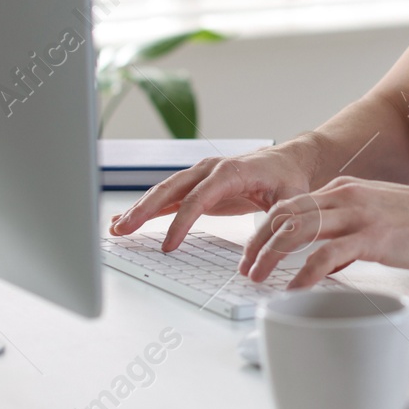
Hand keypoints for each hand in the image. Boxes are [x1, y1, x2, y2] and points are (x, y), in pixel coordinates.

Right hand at [108, 143, 314, 251]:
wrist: (287, 162)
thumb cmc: (289, 179)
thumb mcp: (293, 198)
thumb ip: (281, 219)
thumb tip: (270, 245)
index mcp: (230, 172)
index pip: (198, 198)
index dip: (181, 222)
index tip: (168, 246)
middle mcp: (210, 170)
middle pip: (171, 189)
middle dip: (144, 209)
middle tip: (122, 229)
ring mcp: (201, 176)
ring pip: (164, 192)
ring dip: (140, 209)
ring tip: (116, 228)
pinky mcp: (198, 187)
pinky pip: (169, 198)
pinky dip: (149, 209)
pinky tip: (128, 220)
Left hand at [238, 177, 408, 288]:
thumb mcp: (380, 218)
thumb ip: (352, 234)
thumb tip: (332, 261)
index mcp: (345, 190)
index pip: (291, 204)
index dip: (266, 228)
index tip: (254, 249)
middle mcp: (346, 196)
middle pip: (284, 214)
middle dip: (257, 242)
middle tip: (246, 267)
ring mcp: (358, 215)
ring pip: (297, 230)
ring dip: (271, 257)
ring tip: (257, 279)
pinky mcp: (371, 237)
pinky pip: (326, 254)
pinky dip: (304, 273)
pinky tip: (294, 287)